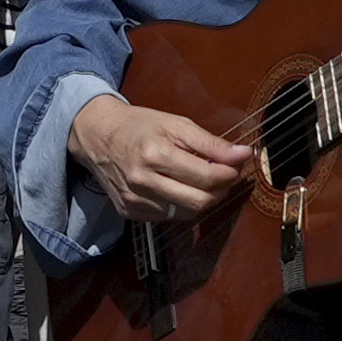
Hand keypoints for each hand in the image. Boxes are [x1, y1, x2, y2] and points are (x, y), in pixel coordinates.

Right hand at [69, 88, 255, 223]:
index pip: (207, 177)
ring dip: (203, 199)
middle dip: (221, 190)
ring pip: (186, 213)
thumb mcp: (177, 124)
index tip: (237, 164)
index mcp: (156, 154)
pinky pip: (168, 216)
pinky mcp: (130, 211)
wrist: (97, 135)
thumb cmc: (139, 126)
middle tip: (225, 175)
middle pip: (200, 201)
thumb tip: (243, 154)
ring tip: (203, 181)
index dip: (230, 173)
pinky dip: (180, 204)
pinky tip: (178, 187)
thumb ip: (211, 143)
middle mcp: (143, 181)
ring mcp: (135, 200)